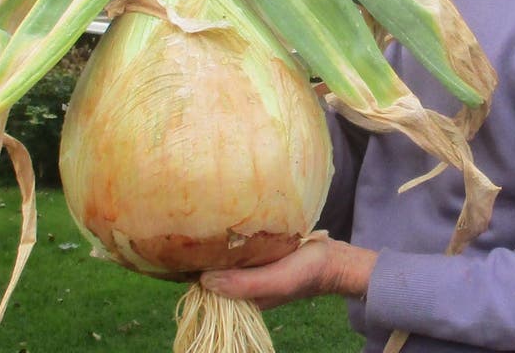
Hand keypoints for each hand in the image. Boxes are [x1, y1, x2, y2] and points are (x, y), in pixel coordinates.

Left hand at [199, 234, 377, 309]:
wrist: (336, 258)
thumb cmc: (305, 273)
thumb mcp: (274, 282)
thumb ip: (242, 285)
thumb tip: (204, 280)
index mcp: (244, 296)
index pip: (209, 286)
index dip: (193, 270)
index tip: (178, 250)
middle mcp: (245, 281)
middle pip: (215, 268)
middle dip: (201, 253)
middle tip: (185, 226)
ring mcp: (254, 265)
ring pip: (226, 255)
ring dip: (216, 241)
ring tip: (198, 218)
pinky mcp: (262, 250)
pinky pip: (240, 244)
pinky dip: (232, 235)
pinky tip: (223, 218)